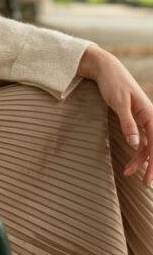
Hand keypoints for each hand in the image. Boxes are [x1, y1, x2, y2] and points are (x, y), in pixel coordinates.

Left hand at [79, 46, 152, 185]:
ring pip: (148, 145)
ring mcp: (143, 119)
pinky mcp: (135, 119)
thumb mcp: (118, 102)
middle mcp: (150, 117)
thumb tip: (135, 144)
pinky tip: (130, 163)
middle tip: (146, 185)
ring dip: (141, 161)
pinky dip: (136, 152)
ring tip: (128, 174)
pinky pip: (141, 140)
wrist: (106, 69)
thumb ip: (127, 123)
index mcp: (150, 113)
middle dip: (152, 166)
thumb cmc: (113, 83)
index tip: (150, 178)